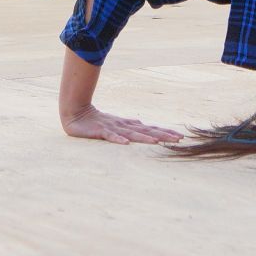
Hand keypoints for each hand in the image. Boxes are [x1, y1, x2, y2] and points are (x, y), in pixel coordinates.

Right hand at [61, 103, 182, 145]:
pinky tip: (126, 143)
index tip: (180, 136)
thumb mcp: (115, 124)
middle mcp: (124, 126)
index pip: (149, 130)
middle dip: (162, 135)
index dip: (164, 133)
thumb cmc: (95, 120)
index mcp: (128, 126)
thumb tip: (143, 123)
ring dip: (145, 138)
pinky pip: (110, 136)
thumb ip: (128, 124)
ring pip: (132, 134)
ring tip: (158, 142)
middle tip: (179, 139)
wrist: (75, 112)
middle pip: (146, 131)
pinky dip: (118, 139)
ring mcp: (112, 128)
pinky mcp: (100, 131)